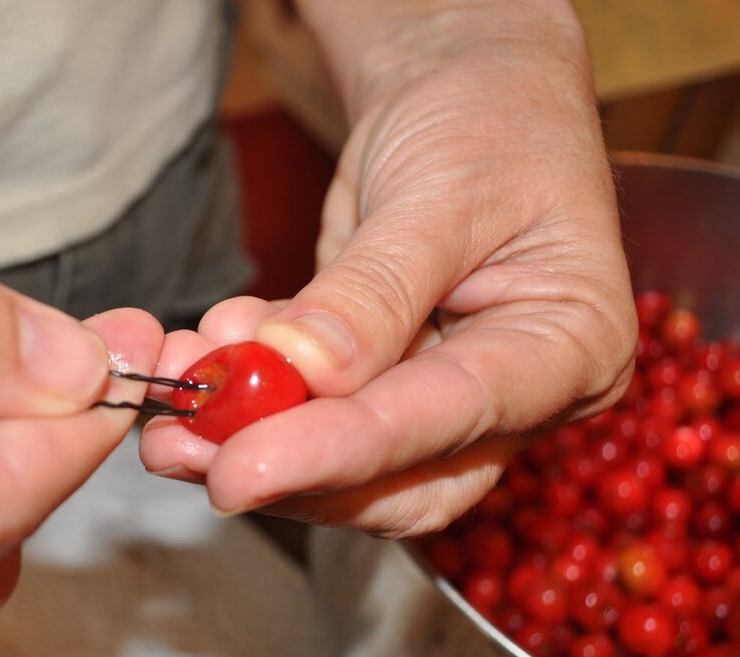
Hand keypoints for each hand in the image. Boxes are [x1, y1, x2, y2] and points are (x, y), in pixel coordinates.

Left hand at [139, 0, 635, 534]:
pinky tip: (199, 355)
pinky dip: (246, 394)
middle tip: (184, 447)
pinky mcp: (380, 384)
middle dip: (286, 471)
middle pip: (399, 480)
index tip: (242, 466)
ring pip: (344, 462)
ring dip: (247, 436)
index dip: (341, 450)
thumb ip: (373, 290)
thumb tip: (303, 370)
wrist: (466, 93)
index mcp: (569, 350)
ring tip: (171, 392)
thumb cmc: (488, 125)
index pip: (449, 421)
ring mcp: (443, 397)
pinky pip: (309, 412)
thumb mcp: (440, 191)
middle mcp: (512, 395)